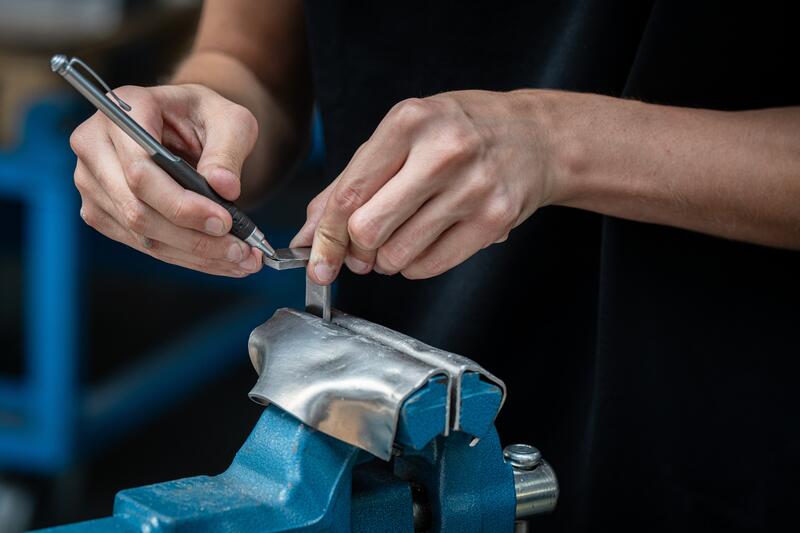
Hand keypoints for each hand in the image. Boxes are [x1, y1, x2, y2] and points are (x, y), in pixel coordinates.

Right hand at [70, 83, 262, 276]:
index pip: (140, 169)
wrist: (188, 125)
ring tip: (240, 258)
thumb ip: (228, 150)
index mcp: (124, 109)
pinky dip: (185, 256)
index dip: (181, 203)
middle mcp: (96, 145)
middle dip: (193, 237)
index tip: (223, 221)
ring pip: (140, 233)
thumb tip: (224, 187)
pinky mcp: (101, 211)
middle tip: (240, 249)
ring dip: (193, 254)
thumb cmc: (206, 116)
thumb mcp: (231, 120)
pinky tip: (219, 259)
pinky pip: (142, 244)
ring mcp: (93, 182)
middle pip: (136, 208)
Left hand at [291, 90, 557, 282]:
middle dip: (356, 250)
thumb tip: (307, 235)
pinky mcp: (495, 220)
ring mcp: (473, 188)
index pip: (350, 194)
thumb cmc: (458, 133)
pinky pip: (430, 266)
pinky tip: (425, 242)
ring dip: (386, 260)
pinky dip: (415, 265)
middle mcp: (443, 152)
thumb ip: (350, 183)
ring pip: (398, 255)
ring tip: (399, 239)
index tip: (314, 259)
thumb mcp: (402, 136)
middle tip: (362, 248)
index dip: (324, 235)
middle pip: (369, 229)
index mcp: (410, 122)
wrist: (534, 137)